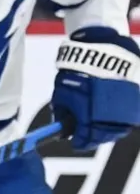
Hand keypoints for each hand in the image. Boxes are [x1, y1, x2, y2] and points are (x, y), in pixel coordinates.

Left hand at [51, 26, 139, 150]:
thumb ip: (62, 112)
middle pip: (104, 137)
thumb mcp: (62, 92)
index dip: (79, 142)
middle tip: (85, 136)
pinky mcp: (137, 102)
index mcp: (90, 117)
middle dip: (93, 137)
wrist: (103, 50)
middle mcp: (111, 117)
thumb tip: (60, 127)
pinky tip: (110, 114)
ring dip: (107, 129)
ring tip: (98, 125)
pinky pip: (129, 117)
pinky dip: (120, 119)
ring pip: (118, 129)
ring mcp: (127, 110)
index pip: (86, 139)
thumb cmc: (79, 70)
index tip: (75, 142)